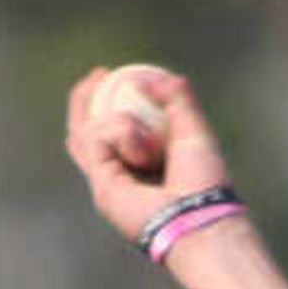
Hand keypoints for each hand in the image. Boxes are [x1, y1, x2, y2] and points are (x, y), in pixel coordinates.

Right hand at [63, 66, 235, 246]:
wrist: (201, 215)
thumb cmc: (205, 182)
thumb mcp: (194, 129)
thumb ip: (179, 99)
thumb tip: (160, 78)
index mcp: (136, 166)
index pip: (104, 130)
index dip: (100, 100)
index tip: (108, 73)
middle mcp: (116, 177)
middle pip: (82, 132)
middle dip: (83, 100)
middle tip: (98, 74)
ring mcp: (105, 184)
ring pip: (88, 133)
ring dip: (119, 124)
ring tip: (150, 147)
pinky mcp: (101, 187)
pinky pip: (96, 140)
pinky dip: (120, 134)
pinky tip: (142, 153)